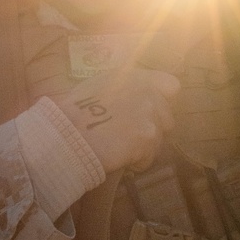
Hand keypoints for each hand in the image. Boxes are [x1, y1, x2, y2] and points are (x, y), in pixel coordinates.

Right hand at [52, 67, 179, 175]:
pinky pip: (149, 158)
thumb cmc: (75, 110)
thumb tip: (133, 94)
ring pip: (159, 140)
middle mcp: (149, 93)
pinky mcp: (148, 139)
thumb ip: (125, 86)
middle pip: (166, 118)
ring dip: (144, 147)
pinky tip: (119, 158)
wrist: (69, 133)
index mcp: (138, 78)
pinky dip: (136, 162)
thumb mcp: (100, 85)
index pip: (171, 86)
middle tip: (129, 136)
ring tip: (120, 149)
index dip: (163, 100)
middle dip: (151, 128)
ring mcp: (151, 116)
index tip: (151, 111)